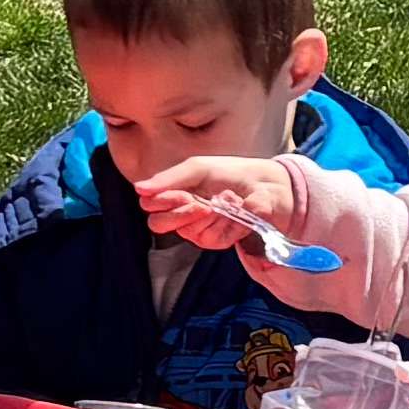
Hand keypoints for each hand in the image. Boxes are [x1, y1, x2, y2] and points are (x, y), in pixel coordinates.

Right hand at [135, 154, 298, 256]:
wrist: (270, 186)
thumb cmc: (234, 173)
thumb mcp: (200, 168)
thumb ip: (170, 178)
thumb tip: (138, 188)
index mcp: (175, 192)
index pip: (149, 204)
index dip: (162, 201)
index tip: (184, 193)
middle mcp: (183, 213)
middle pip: (157, 224)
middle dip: (180, 213)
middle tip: (203, 203)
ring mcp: (199, 228)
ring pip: (188, 232)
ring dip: (212, 215)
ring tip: (229, 200)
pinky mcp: (217, 240)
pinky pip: (211, 238)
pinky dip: (226, 224)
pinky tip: (237, 213)